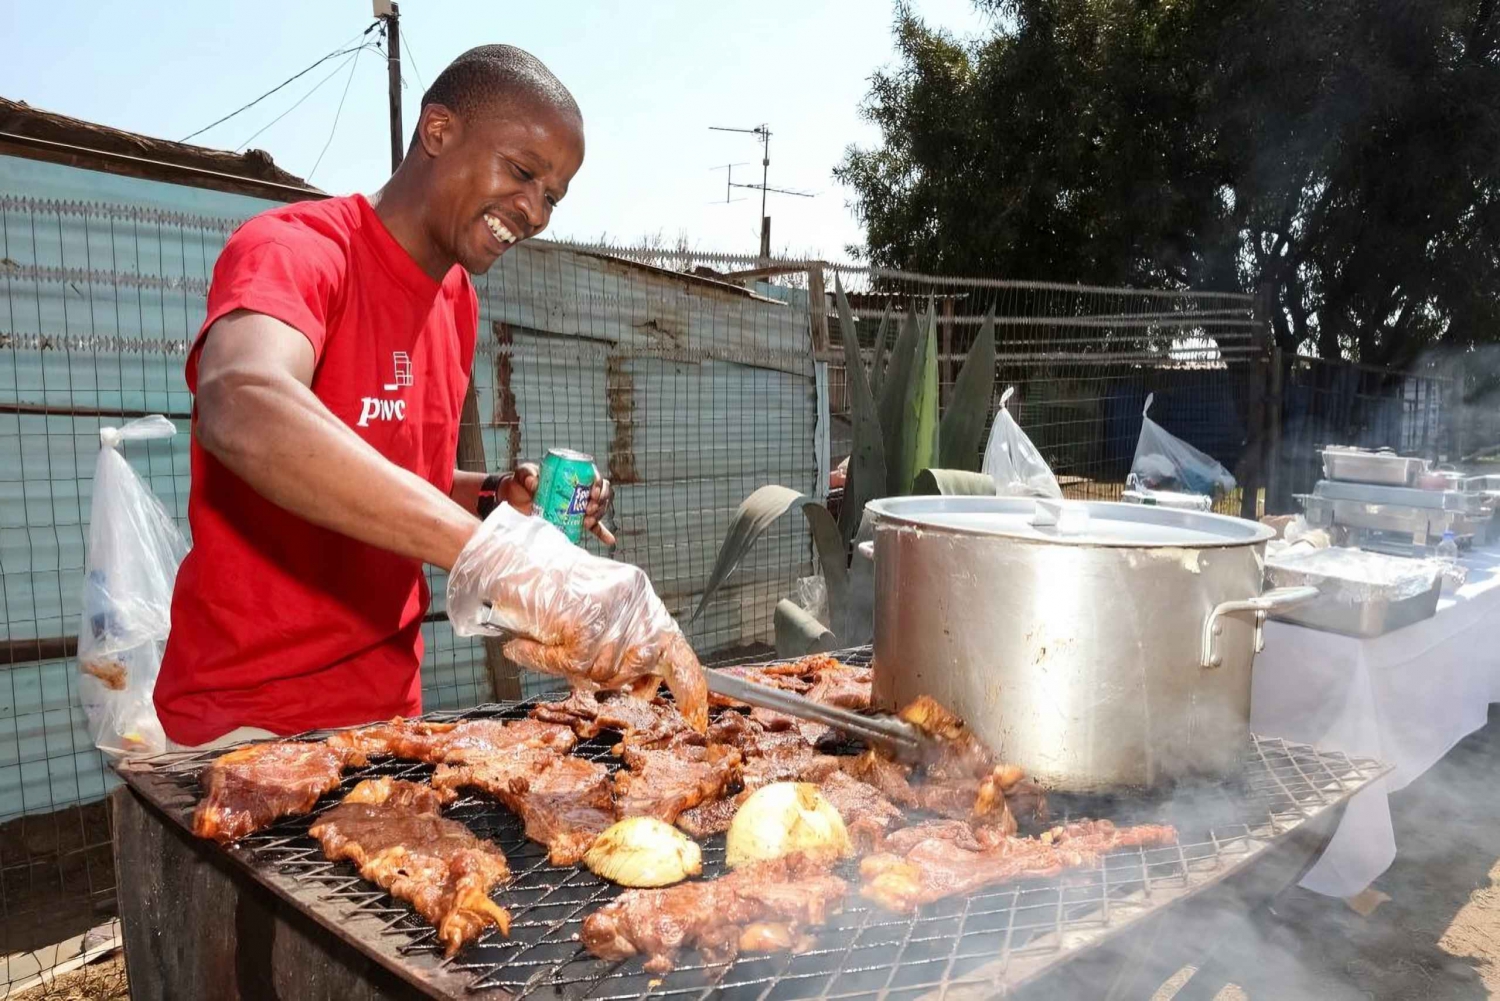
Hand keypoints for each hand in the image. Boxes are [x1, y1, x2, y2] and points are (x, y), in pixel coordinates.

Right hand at [445, 505, 706, 730]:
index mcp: (639, 597)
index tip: (696, 708)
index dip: (686, 680)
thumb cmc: (545, 588)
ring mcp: (608, 610)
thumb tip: (642, 685)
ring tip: (545, 641)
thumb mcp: (595, 610)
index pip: (673, 644)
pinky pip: (567, 664)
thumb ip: (619, 642)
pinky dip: (541, 660)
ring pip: (598, 671)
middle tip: (572, 662)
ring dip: (566, 666)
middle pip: (631, 667)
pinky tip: (523, 646)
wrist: (506, 560)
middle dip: (607, 677)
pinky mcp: (582, 621)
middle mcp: (632, 601)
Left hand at [502, 462, 615, 545]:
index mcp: (573, 475)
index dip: (599, 485)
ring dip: (599, 516)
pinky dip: (602, 533)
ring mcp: (578, 506)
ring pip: (599, 509)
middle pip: (601, 495)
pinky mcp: (574, 520)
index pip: (594, 477)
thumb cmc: (520, 482)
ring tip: (587, 522)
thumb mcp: (522, 474)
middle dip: (601, 503)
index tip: (592, 494)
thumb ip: (527, 474)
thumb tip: (534, 483)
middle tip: (589, 510)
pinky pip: (592, 527)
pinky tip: (610, 540)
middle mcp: (579, 490)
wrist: (513, 499)